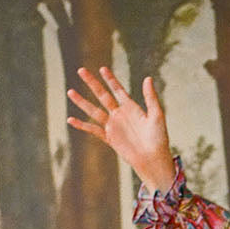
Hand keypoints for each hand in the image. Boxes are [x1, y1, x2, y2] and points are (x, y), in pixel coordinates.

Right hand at [66, 66, 175, 191]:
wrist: (154, 159)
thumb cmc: (159, 138)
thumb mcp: (157, 115)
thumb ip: (151, 97)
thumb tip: (148, 78)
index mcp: (131, 108)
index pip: (117, 90)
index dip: (110, 79)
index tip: (102, 68)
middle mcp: (120, 115)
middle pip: (102, 95)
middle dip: (92, 83)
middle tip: (81, 70)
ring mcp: (114, 126)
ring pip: (94, 111)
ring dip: (82, 101)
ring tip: (70, 91)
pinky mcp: (110, 138)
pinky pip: (93, 130)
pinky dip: (82, 126)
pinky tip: (71, 120)